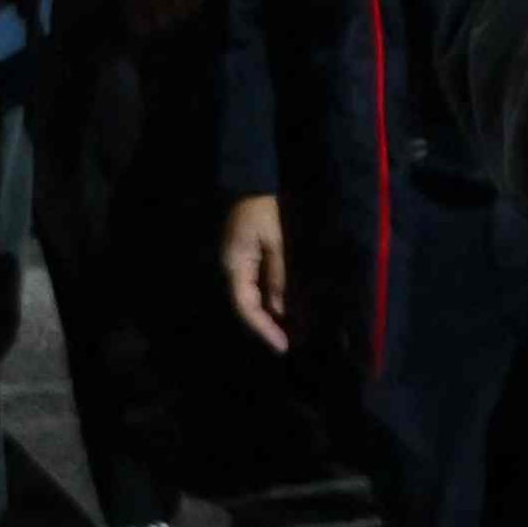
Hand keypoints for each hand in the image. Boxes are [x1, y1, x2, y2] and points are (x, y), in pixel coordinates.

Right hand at [222, 193, 288, 351]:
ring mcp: (239, 264)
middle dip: (269, 326)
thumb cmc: (265, 207)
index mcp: (235, 265)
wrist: (253, 180)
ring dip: (271, 315)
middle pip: (248, 306)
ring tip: (295, 333)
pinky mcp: (248, 259)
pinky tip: (288, 310)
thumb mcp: (277, 239)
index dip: (263, 328)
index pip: (246, 307)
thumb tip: (281, 309)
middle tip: (293, 344)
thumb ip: (279, 274)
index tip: (282, 346)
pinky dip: (272, 300)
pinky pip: (259, 286)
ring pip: (254, 298)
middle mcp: (233, 269)